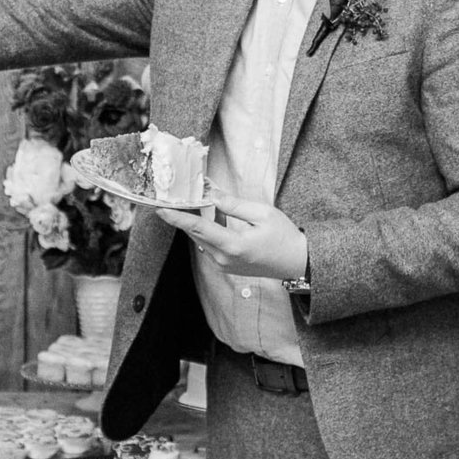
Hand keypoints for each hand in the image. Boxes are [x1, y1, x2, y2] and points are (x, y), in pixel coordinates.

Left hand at [156, 195, 307, 279]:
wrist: (297, 263)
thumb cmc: (284, 236)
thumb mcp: (261, 213)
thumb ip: (233, 204)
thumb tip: (211, 193)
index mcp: (233, 245)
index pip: (198, 228)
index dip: (177, 217)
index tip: (160, 209)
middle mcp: (224, 258)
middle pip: (195, 233)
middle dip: (183, 215)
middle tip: (174, 197)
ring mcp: (224, 264)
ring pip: (201, 239)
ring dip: (198, 221)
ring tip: (197, 201)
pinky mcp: (226, 266)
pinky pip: (210, 245)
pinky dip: (208, 230)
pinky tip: (216, 215)